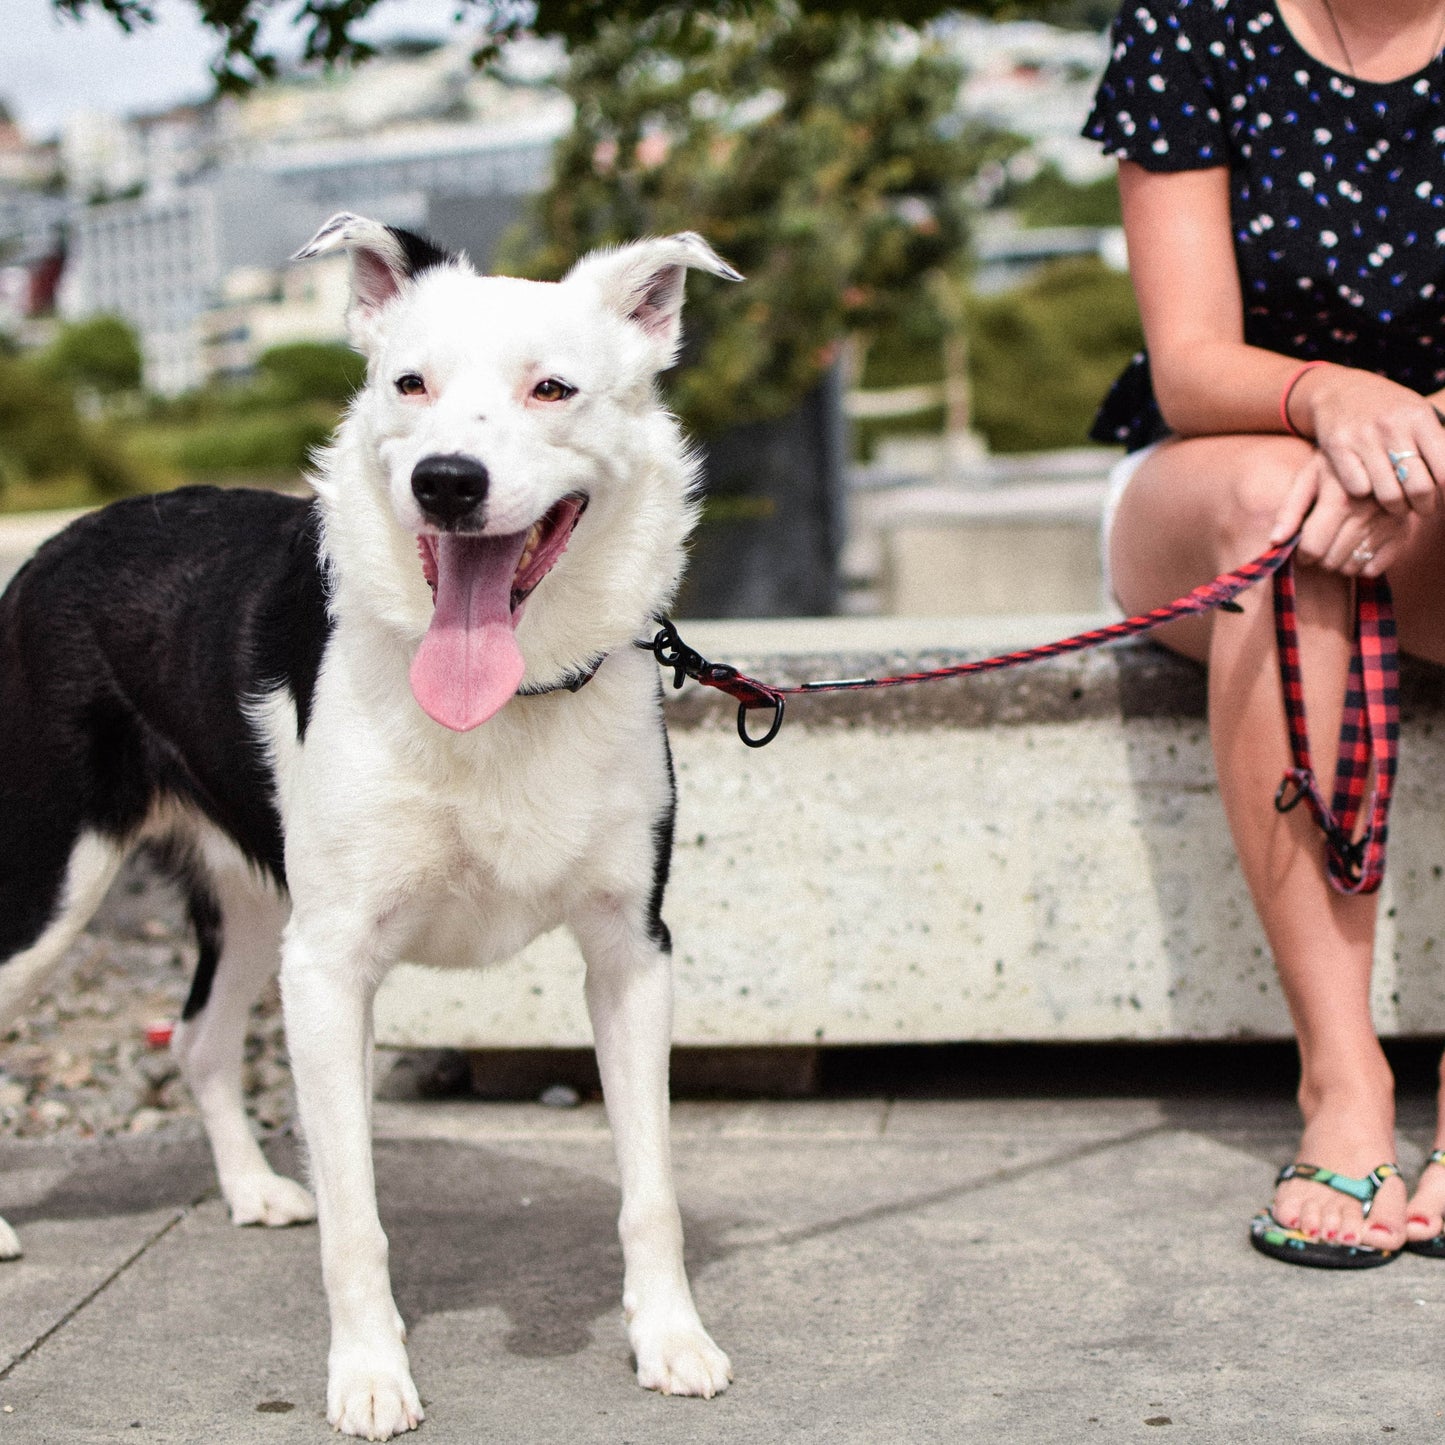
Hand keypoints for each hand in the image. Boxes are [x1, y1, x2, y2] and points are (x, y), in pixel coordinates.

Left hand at [1270, 451, 1410, 577]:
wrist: (1384, 452)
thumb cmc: (1337, 466)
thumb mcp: (1309, 477)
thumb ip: (1290, 510)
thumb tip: (1274, 542)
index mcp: (1340, 498)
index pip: (1313, 547)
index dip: (1302, 552)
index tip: (1303, 546)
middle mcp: (1367, 513)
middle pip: (1330, 561)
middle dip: (1319, 557)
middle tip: (1321, 542)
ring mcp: (1388, 524)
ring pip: (1351, 567)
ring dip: (1338, 562)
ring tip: (1337, 543)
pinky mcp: (1403, 532)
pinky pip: (1374, 569)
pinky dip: (1362, 565)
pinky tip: (1358, 546)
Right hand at [1290, 365, 1444, 516]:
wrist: (1339, 390)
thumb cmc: (1389, 409)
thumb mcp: (1419, 414)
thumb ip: (1438, 442)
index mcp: (1419, 417)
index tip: (1442, 498)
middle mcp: (1392, 426)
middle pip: (1418, 487)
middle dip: (1424, 506)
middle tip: (1422, 508)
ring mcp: (1363, 437)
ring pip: (1388, 494)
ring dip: (1397, 508)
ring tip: (1399, 507)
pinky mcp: (1337, 447)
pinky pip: (1358, 488)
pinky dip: (1366, 494)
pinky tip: (1369, 488)